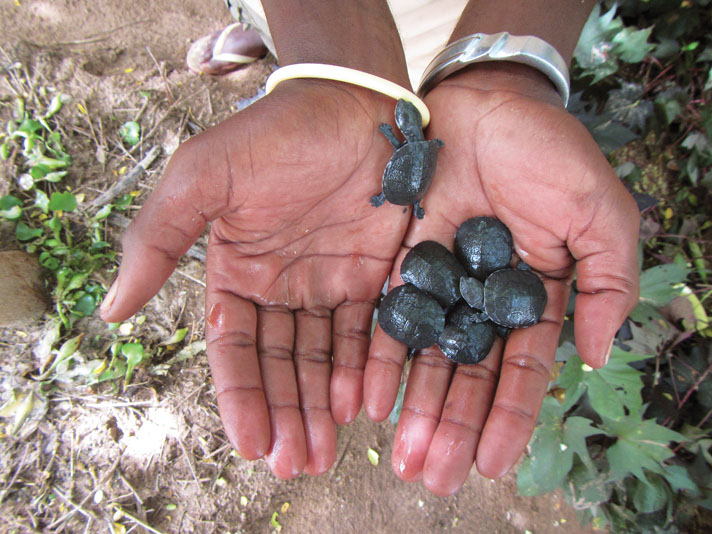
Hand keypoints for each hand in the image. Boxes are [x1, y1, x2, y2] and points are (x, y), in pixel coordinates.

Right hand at [100, 81, 409, 476]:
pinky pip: (369, 331)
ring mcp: (330, 284)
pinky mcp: (376, 275)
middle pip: (281, 364)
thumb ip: (158, 240)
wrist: (349, 102)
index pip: (234, 348)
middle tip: (298, 464)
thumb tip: (110, 309)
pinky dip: (365, 369)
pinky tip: (363, 404)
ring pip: (324, 357)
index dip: (242, 396)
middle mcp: (282, 287)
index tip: (252, 443)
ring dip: (322, 405)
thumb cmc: (272, 135)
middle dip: (287, 413)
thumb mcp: (202, 179)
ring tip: (327, 452)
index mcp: (237, 273)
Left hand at [363, 63, 639, 494]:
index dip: (507, 418)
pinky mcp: (395, 264)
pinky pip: (385, 318)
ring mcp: (437, 284)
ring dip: (413, 408)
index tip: (493, 466)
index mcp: (531, 296)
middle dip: (451, 426)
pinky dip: (377, 359)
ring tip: (401, 456)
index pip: (520, 370)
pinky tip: (366, 399)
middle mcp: (480, 300)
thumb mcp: (598, 211)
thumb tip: (601, 356)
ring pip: (424, 357)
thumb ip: (609, 281)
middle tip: (433, 477)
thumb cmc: (545, 151)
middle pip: (466, 375)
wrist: (482, 102)